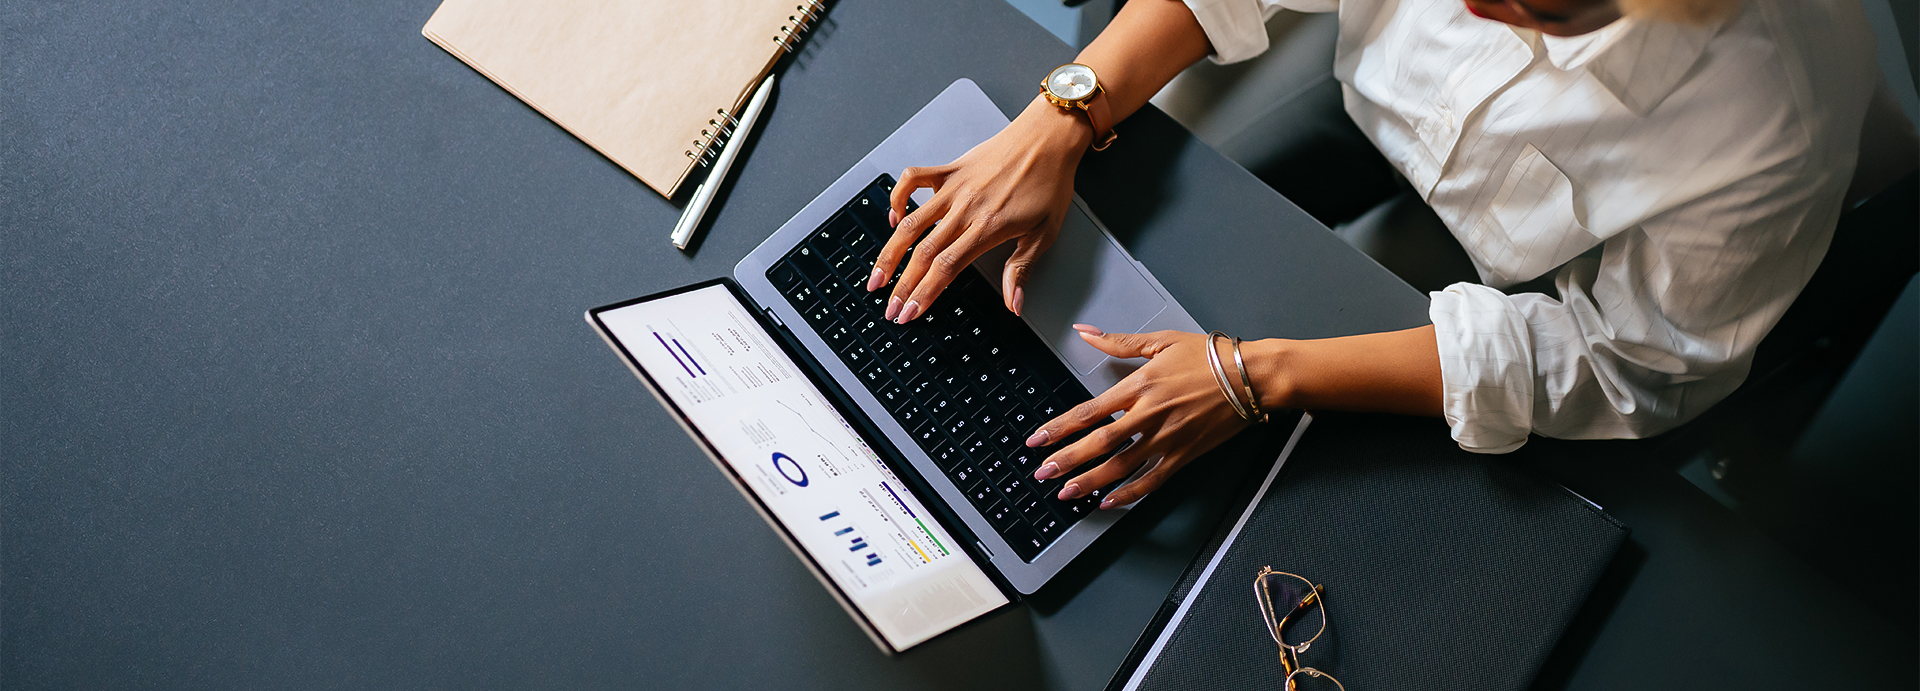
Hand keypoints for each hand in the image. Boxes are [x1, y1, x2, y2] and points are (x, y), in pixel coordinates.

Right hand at [867, 96, 1093, 322]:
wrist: (1049, 137)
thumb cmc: (1050, 182)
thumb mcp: (1045, 232)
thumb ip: (1022, 270)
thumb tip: (1014, 304)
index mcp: (989, 228)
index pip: (946, 268)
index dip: (924, 294)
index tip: (910, 312)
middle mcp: (966, 208)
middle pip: (923, 253)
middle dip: (902, 285)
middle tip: (890, 308)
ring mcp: (955, 187)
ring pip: (911, 223)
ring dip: (890, 253)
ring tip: (877, 276)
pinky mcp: (950, 169)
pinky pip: (913, 179)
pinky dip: (897, 197)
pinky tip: (893, 217)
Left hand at [1027, 326, 1253, 508]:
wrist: (1250, 376)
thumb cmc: (1209, 356)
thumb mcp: (1161, 341)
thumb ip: (1119, 342)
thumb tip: (1085, 333)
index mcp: (1139, 386)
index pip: (1088, 412)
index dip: (1059, 428)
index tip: (1037, 440)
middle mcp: (1148, 416)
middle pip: (1098, 443)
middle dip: (1066, 460)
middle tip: (1042, 473)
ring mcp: (1166, 438)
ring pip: (1120, 466)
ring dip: (1089, 481)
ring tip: (1066, 492)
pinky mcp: (1184, 454)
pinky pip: (1152, 480)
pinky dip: (1129, 494)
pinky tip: (1109, 502)